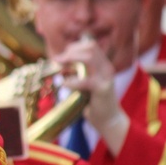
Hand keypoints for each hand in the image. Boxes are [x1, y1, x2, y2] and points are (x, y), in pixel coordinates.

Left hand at [54, 37, 129, 154]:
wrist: (108, 119)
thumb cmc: (92, 101)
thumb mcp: (83, 82)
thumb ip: (76, 71)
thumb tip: (57, 62)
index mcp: (102, 64)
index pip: (90, 45)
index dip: (73, 47)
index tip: (60, 56)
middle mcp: (106, 67)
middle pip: (90, 47)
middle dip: (71, 51)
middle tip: (58, 60)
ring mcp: (106, 77)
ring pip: (90, 58)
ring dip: (71, 60)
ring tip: (60, 69)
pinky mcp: (103, 90)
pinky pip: (86, 81)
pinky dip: (72, 81)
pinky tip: (64, 85)